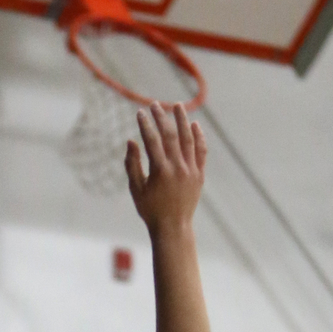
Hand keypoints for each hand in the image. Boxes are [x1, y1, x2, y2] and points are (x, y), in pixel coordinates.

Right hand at [126, 103, 205, 232]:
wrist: (173, 227)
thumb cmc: (150, 209)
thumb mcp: (136, 189)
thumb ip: (132, 165)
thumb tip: (130, 142)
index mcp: (160, 171)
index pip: (152, 140)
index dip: (145, 125)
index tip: (140, 112)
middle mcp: (178, 167)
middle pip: (170, 135)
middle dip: (162, 118)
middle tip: (155, 104)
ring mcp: (191, 170)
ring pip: (188, 139)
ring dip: (183, 120)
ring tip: (178, 106)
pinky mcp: (199, 174)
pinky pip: (201, 151)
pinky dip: (198, 137)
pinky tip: (195, 125)